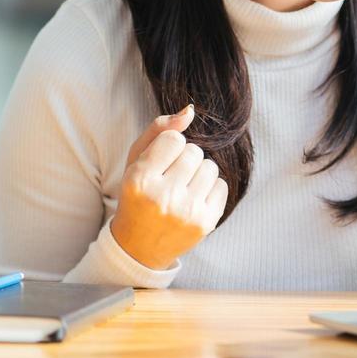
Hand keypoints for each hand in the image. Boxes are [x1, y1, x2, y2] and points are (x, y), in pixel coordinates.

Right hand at [110, 105, 227, 269]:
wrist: (138, 246)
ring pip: (210, 167)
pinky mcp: (205, 223)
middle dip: (185, 160)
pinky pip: (222, 186)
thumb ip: (158, 130)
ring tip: (182, 188)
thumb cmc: (137, 196)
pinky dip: (211, 188)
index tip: (160, 163)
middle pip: (194, 152)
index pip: (174, 139)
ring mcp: (186, 212)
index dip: (169, 147)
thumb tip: (190, 111)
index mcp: (139, 179)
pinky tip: (193, 200)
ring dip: (199, 172)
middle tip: (171, 178)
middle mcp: (162, 197)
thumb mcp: (135, 161)